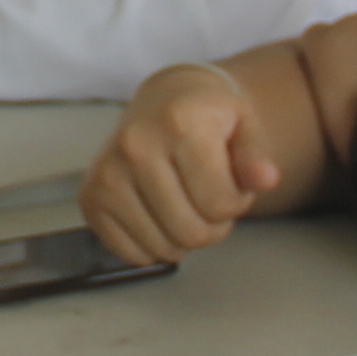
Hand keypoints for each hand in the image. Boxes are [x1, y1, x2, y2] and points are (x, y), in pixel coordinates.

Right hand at [78, 66, 280, 266]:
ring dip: (185, 237)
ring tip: (186, 202)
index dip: (237, 203)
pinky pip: (134, 255)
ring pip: (164, 249)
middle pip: (191, 233)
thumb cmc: (208, 116)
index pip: (219, 204)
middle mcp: (134, 146)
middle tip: (209, 196)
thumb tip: (266, 179)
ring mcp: (106, 174)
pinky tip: (160, 213)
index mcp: (178, 123)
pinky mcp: (90, 198)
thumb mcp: (244, 124)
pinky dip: (155, 245)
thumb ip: (256, 155)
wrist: (162, 100)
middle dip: (213, 225)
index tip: (231, 181)